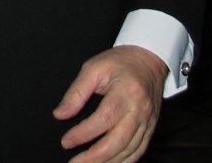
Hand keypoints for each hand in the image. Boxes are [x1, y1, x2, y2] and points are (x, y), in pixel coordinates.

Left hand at [52, 45, 167, 162]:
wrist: (149, 60)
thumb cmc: (120, 63)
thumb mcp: (94, 68)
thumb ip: (76, 92)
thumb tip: (60, 114)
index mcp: (126, 92)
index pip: (103, 119)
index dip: (83, 134)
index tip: (66, 141)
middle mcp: (140, 110)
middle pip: (118, 141)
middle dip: (94, 157)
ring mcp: (148, 121)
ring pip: (129, 151)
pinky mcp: (150, 128)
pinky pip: (138, 152)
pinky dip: (123, 162)